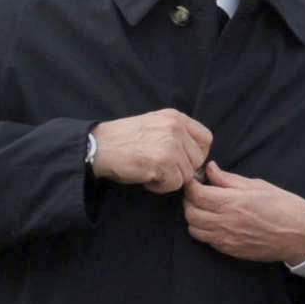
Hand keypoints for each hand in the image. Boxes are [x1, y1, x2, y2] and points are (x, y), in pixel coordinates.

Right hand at [88, 108, 213, 191]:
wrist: (98, 146)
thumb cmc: (123, 140)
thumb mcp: (154, 125)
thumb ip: (177, 135)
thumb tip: (198, 158)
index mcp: (175, 117)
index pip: (206, 139)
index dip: (197, 154)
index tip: (183, 161)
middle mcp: (175, 127)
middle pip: (198, 160)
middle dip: (182, 169)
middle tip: (161, 168)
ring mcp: (170, 144)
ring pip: (187, 174)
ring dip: (170, 179)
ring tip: (151, 171)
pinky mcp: (162, 161)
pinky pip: (175, 184)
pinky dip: (161, 187)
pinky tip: (146, 178)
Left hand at [183, 162, 304, 263]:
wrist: (300, 234)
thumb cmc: (283, 207)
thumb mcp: (257, 185)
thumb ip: (229, 179)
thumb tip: (210, 169)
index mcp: (232, 202)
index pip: (196, 193)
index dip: (190, 184)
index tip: (194, 179)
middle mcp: (225, 222)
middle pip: (190, 211)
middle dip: (189, 200)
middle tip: (198, 192)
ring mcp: (226, 238)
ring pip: (194, 228)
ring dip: (194, 216)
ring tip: (205, 208)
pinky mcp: (230, 250)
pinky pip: (206, 240)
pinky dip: (203, 230)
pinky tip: (214, 222)